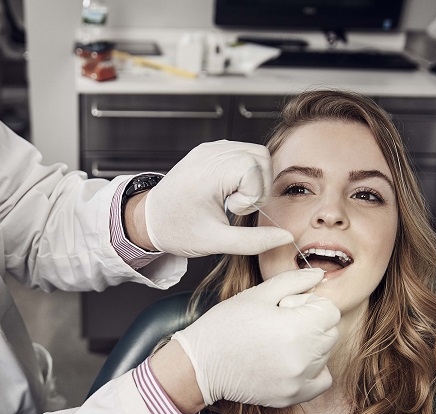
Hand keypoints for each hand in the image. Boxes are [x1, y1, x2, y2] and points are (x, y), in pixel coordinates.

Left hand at [143, 140, 291, 257]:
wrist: (149, 220)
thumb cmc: (177, 230)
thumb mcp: (216, 242)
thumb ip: (254, 242)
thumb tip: (285, 237)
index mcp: (209, 171)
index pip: (254, 169)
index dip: (252, 194)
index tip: (232, 210)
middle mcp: (210, 153)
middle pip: (261, 157)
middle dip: (258, 185)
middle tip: (236, 206)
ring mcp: (210, 148)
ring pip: (255, 153)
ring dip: (253, 179)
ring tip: (231, 199)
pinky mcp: (210, 150)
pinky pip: (242, 153)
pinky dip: (244, 173)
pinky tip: (227, 191)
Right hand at [171, 269, 339, 407]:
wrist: (200, 365)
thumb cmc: (224, 326)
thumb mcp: (257, 295)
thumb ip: (293, 281)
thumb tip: (320, 274)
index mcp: (295, 328)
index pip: (330, 310)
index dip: (309, 304)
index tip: (286, 307)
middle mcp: (302, 358)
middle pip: (331, 332)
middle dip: (312, 323)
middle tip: (281, 324)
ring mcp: (299, 380)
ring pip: (326, 354)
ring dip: (311, 344)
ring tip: (280, 343)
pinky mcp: (293, 396)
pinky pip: (323, 379)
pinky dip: (313, 369)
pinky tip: (291, 361)